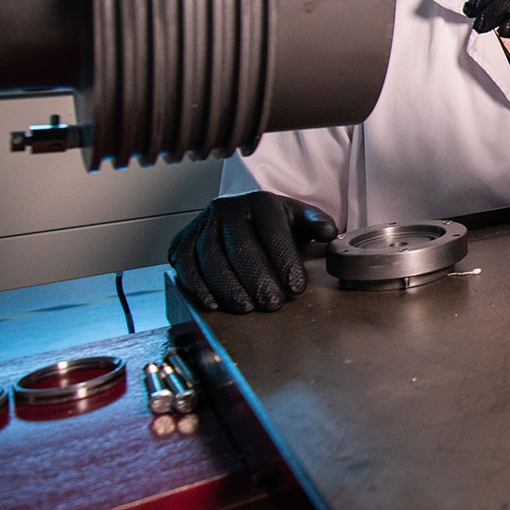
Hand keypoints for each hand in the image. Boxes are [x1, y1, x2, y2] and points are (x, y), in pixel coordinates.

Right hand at [168, 192, 339, 313]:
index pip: (273, 232)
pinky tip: (214, 303)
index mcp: (260, 202)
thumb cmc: (273, 224)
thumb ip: (316, 224)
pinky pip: (185, 268)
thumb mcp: (298, 218)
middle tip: (273, 303)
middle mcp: (227, 210)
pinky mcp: (181, 243)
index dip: (285, 261)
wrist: (238, 217)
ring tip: (246, 307)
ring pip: (211, 260)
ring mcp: (201, 226)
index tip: (296, 287)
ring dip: (229, 288)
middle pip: (241, 249)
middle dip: (258, 280)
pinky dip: (198, 288)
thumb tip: (329, 233)